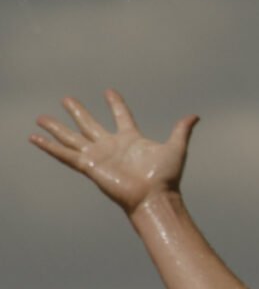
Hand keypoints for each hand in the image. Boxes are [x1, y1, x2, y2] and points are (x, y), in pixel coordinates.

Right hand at [31, 89, 198, 213]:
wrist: (154, 197)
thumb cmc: (166, 177)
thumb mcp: (176, 147)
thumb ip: (182, 130)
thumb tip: (195, 116)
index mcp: (131, 139)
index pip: (121, 116)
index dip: (115, 104)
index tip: (109, 92)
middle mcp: (112, 146)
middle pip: (90, 124)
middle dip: (78, 111)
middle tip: (66, 99)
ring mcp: (99, 156)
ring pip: (72, 137)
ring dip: (57, 127)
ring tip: (40, 118)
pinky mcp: (89, 166)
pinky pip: (65, 154)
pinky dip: (49, 147)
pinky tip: (34, 138)